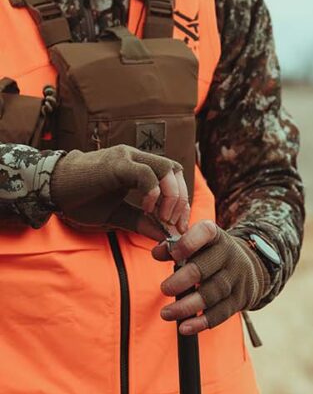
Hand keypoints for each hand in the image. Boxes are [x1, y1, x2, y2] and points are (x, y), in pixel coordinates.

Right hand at [50, 145, 187, 239]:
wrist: (49, 189)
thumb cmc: (80, 199)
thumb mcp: (116, 214)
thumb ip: (141, 222)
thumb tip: (165, 236)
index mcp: (138, 166)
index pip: (174, 177)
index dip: (181, 201)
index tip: (178, 225)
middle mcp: (136, 157)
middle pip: (176, 171)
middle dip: (181, 200)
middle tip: (174, 224)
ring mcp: (127, 157)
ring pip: (167, 169)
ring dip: (172, 196)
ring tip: (162, 217)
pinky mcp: (117, 164)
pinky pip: (146, 173)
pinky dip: (153, 192)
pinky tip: (146, 208)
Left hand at [155, 222, 267, 335]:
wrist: (252, 267)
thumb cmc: (212, 255)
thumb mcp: (199, 244)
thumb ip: (174, 246)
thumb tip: (157, 253)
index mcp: (216, 237)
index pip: (206, 233)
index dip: (188, 243)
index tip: (173, 254)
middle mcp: (230, 255)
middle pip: (206, 269)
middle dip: (182, 280)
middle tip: (164, 290)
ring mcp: (238, 277)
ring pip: (213, 293)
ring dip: (187, 306)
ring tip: (166, 313)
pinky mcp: (241, 298)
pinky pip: (222, 312)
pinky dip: (202, 322)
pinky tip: (185, 327)